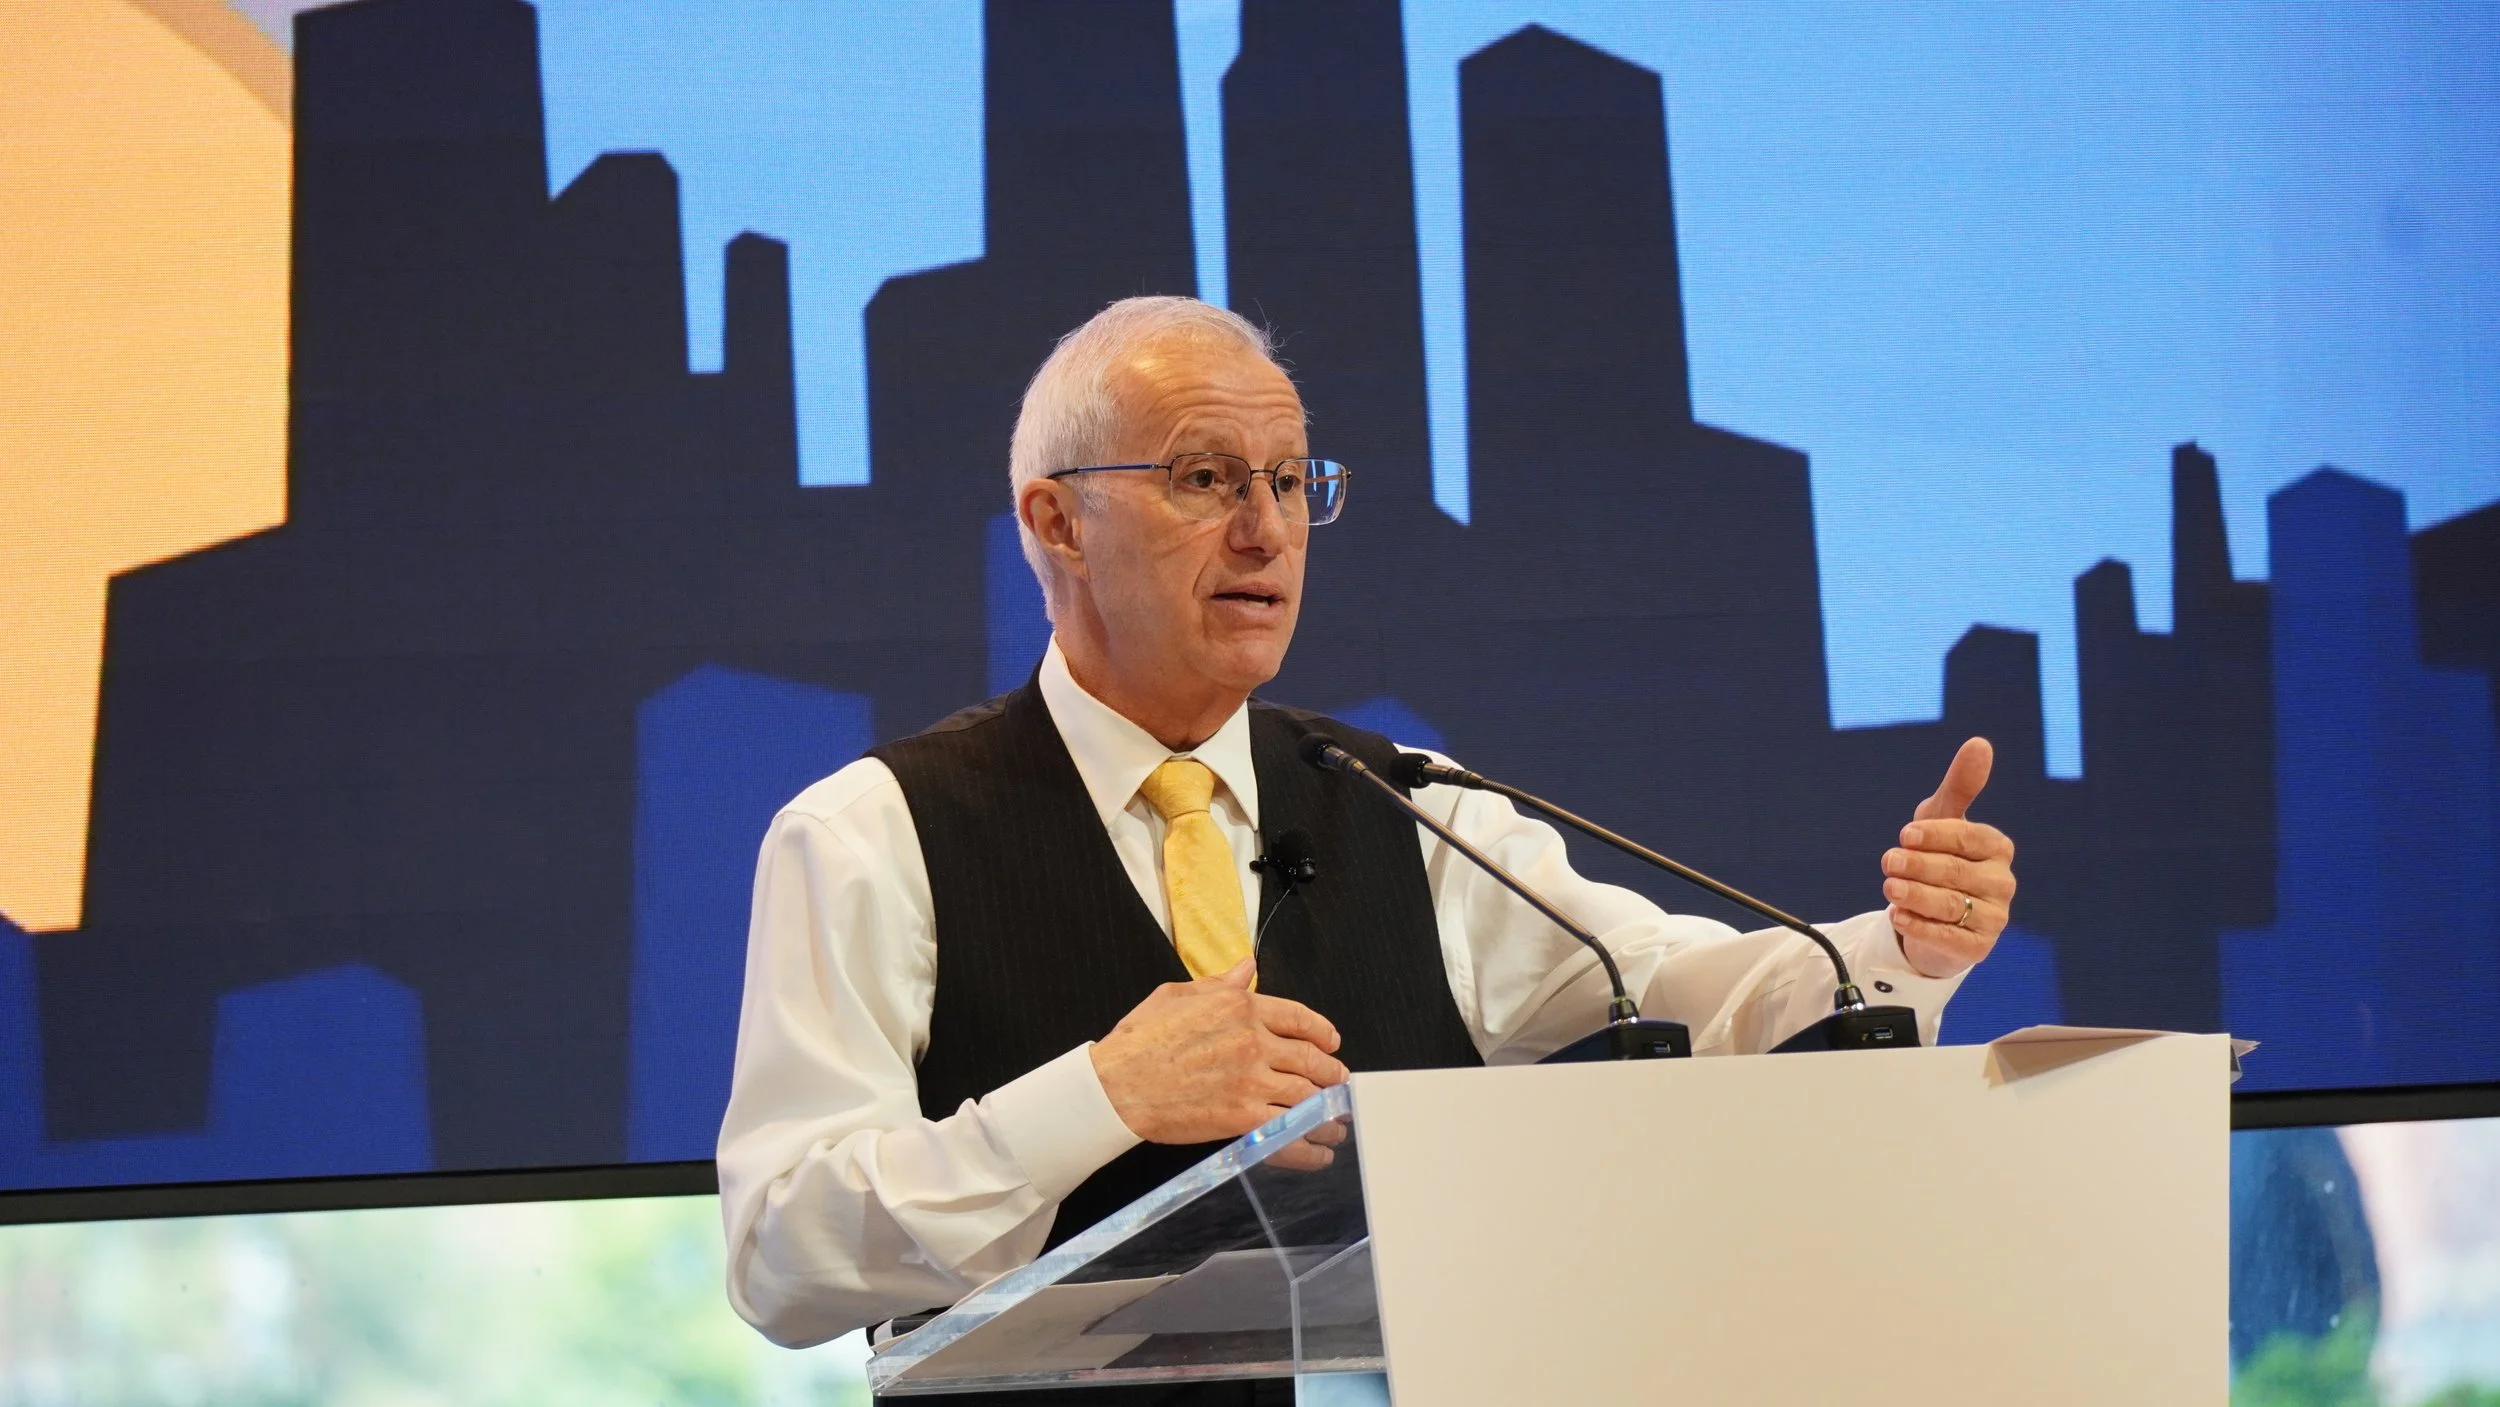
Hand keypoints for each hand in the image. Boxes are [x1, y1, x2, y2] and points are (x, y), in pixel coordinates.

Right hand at [1090, 959, 1348, 1148]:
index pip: (1298, 1017)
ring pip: (1308, 1097)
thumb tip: (1248, 968)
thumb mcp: (1176, 995)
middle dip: (1331, 1074)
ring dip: (1328, 1112)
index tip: (1331, 1043)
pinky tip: (1319, 1152)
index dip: (1322, 1031)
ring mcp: (1251, 1081)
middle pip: (1310, 1058)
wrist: (1115, 1086)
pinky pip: (1289, 1133)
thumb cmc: (1137, 1042)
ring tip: (1336, 1122)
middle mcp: (1253, 1041)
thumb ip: (1219, 983)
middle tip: (1339, 1083)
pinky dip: (1310, 1146)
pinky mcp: (1243, 1117)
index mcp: (1239, 1007)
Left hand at [1881, 737, 2017, 978]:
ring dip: (1916, 895)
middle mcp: (2001, 882)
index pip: (1970, 838)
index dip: (1936, 835)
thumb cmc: (1938, 857)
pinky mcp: (1978, 948)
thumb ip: (1960, 785)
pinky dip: (1920, 926)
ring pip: (1952, 905)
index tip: (1905, 834)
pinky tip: (1898, 916)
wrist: (1931, 916)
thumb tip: (1980, 743)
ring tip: (1889, 888)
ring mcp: (1994, 918)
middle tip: (1887, 861)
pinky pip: (1948, 937)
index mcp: (1996, 847)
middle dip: (1919, 866)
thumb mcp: (1941, 820)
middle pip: (1957, 872)